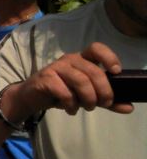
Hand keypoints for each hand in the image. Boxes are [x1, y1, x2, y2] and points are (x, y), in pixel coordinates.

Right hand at [7, 42, 133, 116]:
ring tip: (86, 108)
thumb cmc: (60, 93)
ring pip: (80, 81)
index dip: (109, 57)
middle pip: (93, 71)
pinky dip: (71, 104)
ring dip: (88, 98)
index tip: (116, 72)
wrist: (30, 98)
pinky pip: (64, 91)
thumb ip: (106, 101)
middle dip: (103, 90)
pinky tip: (70, 109)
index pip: (97, 48)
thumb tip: (129, 108)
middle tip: (103, 103)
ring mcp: (56, 68)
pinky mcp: (45, 78)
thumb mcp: (86, 97)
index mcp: (81, 59)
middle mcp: (69, 59)